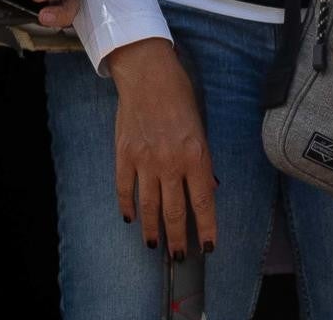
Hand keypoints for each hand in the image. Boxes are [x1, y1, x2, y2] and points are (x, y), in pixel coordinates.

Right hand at [104, 37, 218, 259]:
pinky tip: (131, 219)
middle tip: (178, 257)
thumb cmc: (180, 97)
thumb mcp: (201, 127)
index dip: (207, 228)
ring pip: (150, 206)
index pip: (204, 202)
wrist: (148, 75)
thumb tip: (209, 188)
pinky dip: (127, 207)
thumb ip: (203, 161)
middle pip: (176, 211)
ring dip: (154, 229)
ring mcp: (145, 161)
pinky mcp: (124, 155)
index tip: (208, 247)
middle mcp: (171, 163)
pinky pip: (125, 189)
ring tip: (155, 245)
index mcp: (196, 155)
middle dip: (179, 238)